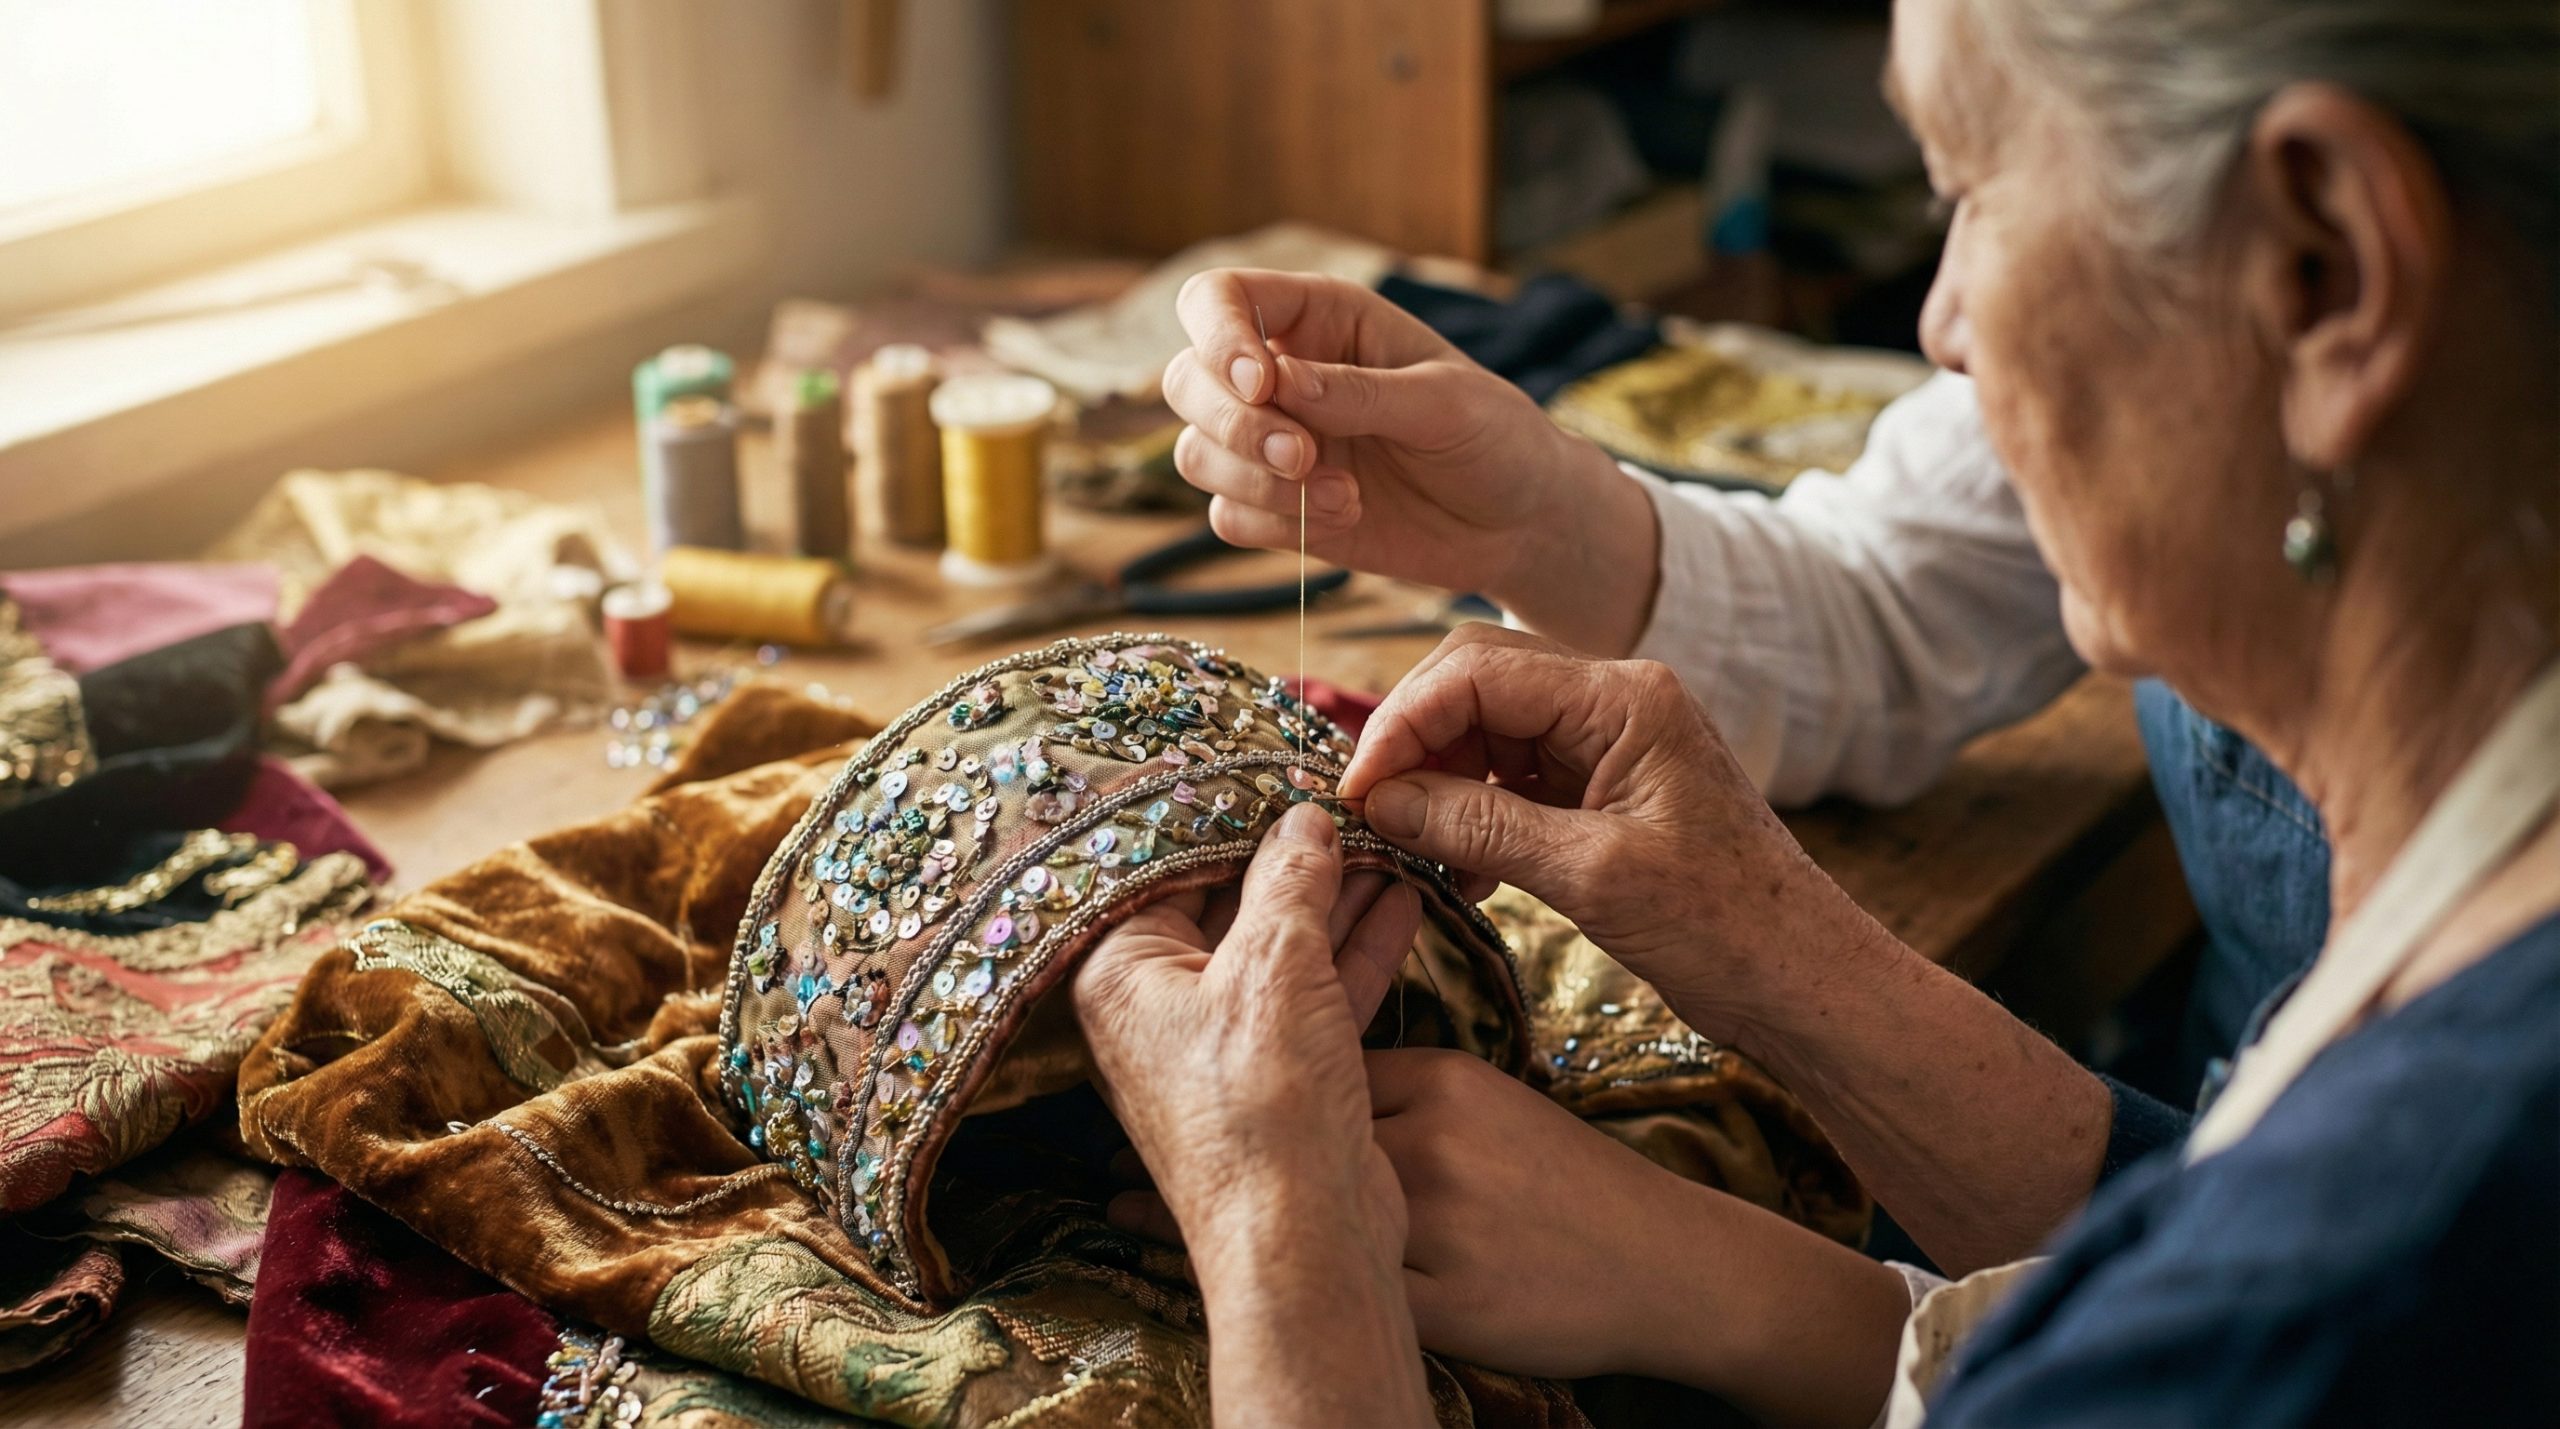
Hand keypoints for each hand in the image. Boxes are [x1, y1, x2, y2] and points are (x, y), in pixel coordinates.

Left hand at [1072, 804, 1434, 1424]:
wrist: (1306, 1244)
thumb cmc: (1265, 1110)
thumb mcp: (1277, 966)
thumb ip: (1289, 879)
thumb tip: (1301, 819)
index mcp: (1121, 974)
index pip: (1164, 866)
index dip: (1225, 816)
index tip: (1276, 773)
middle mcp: (1158, 1010)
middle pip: (1224, 904)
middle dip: (1292, 857)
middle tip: (1346, 803)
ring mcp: (1218, 1048)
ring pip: (1277, 950)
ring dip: (1333, 899)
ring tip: (1389, 842)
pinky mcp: (1275, 1078)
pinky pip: (1311, 995)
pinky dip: (1353, 952)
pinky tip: (1402, 902)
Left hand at [1112, 1046, 1912, 1424]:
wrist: (1666, 1265)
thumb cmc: (1568, 1183)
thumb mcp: (1484, 1099)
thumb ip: (1397, 1076)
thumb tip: (1314, 1069)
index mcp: (1441, 1082)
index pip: (1316, 1054)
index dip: (1240, 1050)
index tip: (1172, 1062)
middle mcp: (1429, 1142)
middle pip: (1292, 1119)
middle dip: (1205, 1122)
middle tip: (1109, 1148)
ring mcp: (1433, 1219)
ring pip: (1302, 1198)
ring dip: (1208, 1202)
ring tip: (1111, 1203)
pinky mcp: (1443, 1295)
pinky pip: (1334, 1283)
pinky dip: (1263, 1280)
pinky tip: (1196, 1277)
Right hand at [1166, 269, 1658, 652]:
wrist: (1521, 522)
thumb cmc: (1495, 437)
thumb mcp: (1444, 401)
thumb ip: (1359, 391)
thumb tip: (1275, 382)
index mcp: (1320, 318)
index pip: (1219, 298)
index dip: (1218, 336)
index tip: (1260, 384)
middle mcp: (1282, 375)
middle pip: (1188, 381)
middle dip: (1235, 425)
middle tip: (1304, 456)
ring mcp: (1274, 445)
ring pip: (1196, 453)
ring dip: (1255, 481)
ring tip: (1343, 497)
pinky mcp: (1279, 509)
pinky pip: (1226, 516)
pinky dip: (1272, 523)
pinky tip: (1344, 519)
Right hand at [1338, 626, 1884, 1045]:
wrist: (1804, 982)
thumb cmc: (1726, 926)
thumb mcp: (1591, 875)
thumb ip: (1480, 827)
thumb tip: (1379, 801)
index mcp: (1624, 698)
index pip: (1478, 671)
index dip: (1402, 724)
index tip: (1356, 791)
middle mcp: (1615, 702)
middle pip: (1476, 683)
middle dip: (1413, 742)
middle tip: (1368, 811)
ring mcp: (1609, 745)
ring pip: (1488, 731)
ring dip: (1439, 784)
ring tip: (1414, 849)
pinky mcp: (1604, 790)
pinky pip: (1513, 778)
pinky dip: (1472, 815)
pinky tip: (1461, 873)